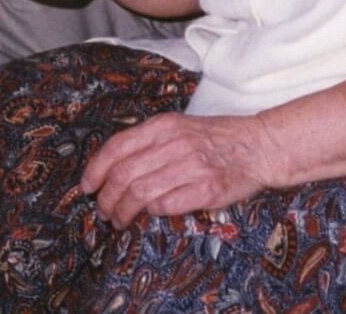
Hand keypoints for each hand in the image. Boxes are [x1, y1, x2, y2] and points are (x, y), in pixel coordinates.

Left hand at [80, 112, 281, 227]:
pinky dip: (152, 212)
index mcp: (163, 126)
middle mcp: (174, 143)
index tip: (87, 186)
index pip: (117, 147)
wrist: (258, 145)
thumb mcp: (178, 128)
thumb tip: (112, 169)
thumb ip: (148, 143)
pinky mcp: (206, 188)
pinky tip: (149, 215)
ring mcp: (191, 166)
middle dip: (106, 198)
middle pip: (123, 175)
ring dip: (123, 211)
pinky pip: (167, 205)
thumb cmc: (216, 139)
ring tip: (119, 220)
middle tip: (103, 211)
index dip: (95, 169)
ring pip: (140, 193)